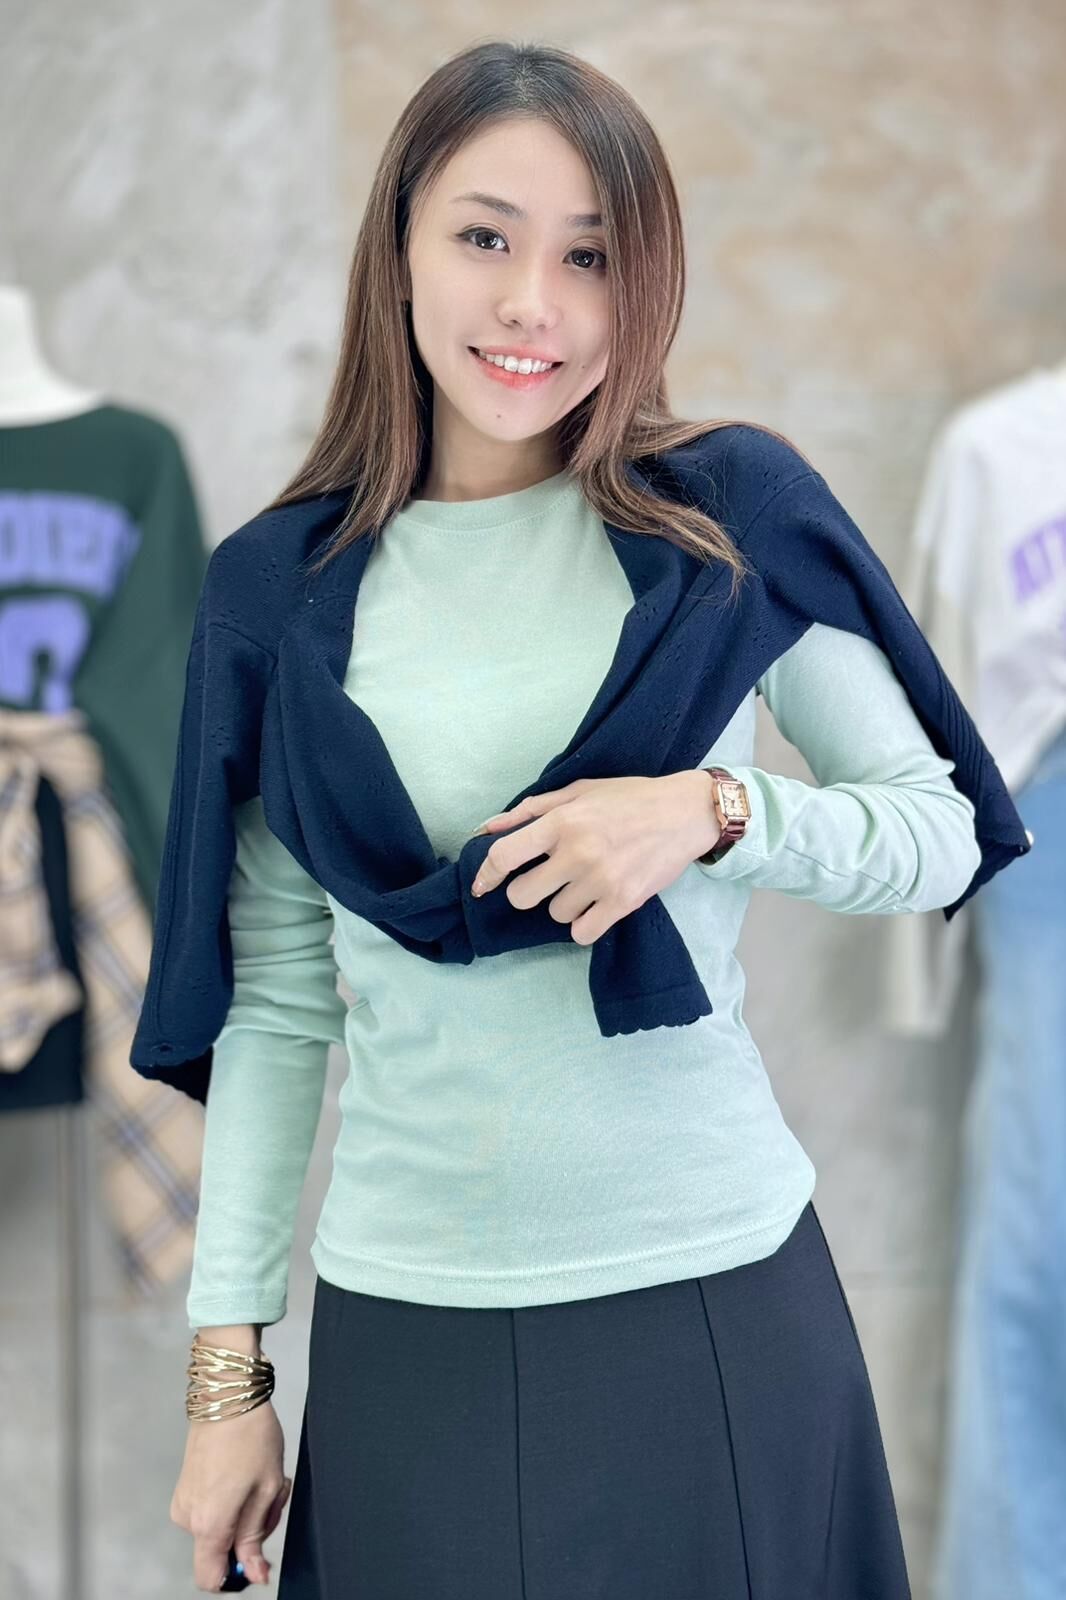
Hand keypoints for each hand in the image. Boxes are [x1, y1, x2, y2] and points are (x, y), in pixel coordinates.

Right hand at [171, 1401, 291, 1590]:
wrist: (226, 1396)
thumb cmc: (250, 1436)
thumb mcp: (267, 1488)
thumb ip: (255, 1537)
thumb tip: (253, 1575)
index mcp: (209, 1523)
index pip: (210, 1578)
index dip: (236, 1574)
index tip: (256, 1556)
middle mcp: (188, 1519)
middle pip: (222, 1549)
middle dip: (251, 1530)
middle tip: (271, 1494)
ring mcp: (183, 1502)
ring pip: (219, 1528)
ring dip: (245, 1511)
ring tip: (260, 1477)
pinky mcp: (184, 1489)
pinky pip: (211, 1511)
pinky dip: (231, 1500)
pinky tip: (245, 1473)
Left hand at [469, 773, 720, 945]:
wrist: (685, 813)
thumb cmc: (629, 798)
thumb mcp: (579, 791)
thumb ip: (531, 809)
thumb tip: (489, 829)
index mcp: (561, 821)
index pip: (504, 856)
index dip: (487, 874)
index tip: (483, 884)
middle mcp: (577, 852)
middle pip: (523, 895)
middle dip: (528, 890)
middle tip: (549, 879)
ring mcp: (600, 880)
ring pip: (555, 914)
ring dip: (564, 903)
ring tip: (587, 883)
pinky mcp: (623, 902)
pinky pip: (582, 933)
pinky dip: (584, 924)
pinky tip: (596, 905)